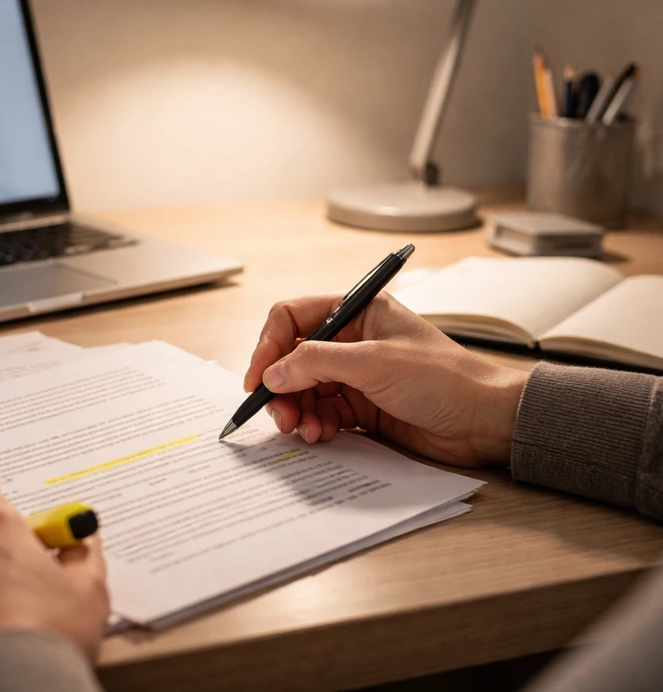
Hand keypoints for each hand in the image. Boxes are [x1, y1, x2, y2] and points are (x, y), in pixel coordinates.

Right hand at [244, 292, 528, 466]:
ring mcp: (357, 375)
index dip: (269, 346)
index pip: (293, 318)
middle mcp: (353, 340)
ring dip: (296, 410)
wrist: (487, 421)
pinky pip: (322, 413)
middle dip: (281, 386)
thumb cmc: (447, 379)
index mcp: (357, 311)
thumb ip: (316, 363)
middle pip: (293, 358)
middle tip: (279, 414)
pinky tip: (320, 435)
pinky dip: (314, 424)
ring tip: (303, 430)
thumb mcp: (375, 362)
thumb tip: (271, 373)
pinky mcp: (363, 407)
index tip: (258, 379)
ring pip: (304, 389)